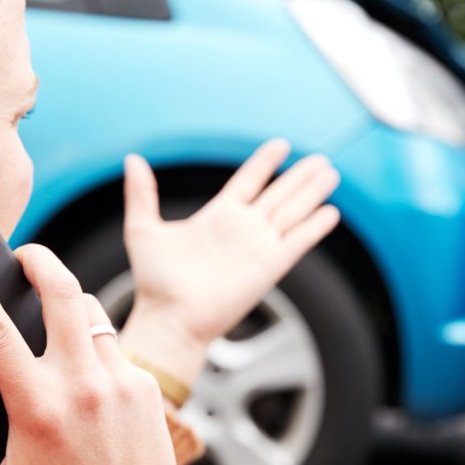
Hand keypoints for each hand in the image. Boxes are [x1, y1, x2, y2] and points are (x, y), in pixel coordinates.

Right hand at [0, 238, 187, 464]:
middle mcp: (83, 387)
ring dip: (68, 304)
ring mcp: (121, 382)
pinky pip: (114, 348)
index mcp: (36, 410)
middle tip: (21, 254)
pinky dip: (94, 350)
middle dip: (37, 259)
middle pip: (60, 290)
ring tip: (50, 316)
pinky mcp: (146, 387)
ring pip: (91, 312)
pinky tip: (83, 376)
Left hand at [117, 139, 340, 387]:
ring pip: (293, 212)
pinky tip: (331, 212)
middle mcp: (242, 229)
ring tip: (330, 173)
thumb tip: (133, 159)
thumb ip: (142, 193)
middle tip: (321, 159)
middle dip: (300, 176)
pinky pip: (298, 241)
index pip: (248, 181)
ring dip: (312, 193)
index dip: (265, 163)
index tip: (281, 145)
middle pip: (279, 194)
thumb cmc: (154, 282)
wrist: (169, 319)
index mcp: (217, 217)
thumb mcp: (143, 229)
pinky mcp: (269, 267)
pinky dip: (314, 227)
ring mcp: (258, 247)